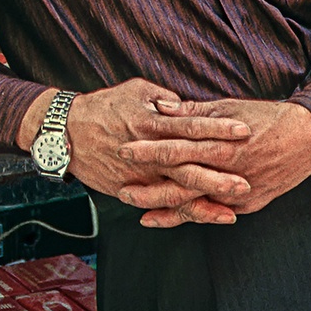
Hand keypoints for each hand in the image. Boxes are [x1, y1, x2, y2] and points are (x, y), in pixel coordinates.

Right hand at [20, 79, 253, 224]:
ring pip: (175, 192)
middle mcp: (146, 152)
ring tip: (231, 211)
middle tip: (246, 182)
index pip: (191, 126)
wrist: (64, 132)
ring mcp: (137, 175)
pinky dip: (178, 214)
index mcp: (151, 123)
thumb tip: (185, 106)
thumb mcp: (134, 91)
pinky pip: (157, 205)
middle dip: (218, 175)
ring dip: (203, 202)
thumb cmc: (102, 106)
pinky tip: (199, 218)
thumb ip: (163, 98)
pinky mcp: (128, 190)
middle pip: (188, 165)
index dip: (218, 129)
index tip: (243, 130)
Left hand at [117, 99, 310, 227]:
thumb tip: (159, 107)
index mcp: (220, 143)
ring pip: (195, 205)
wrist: (308, 139)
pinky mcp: (248, 205)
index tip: (123, 148)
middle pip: (180, 182)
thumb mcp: (228, 107)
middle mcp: (227, 171)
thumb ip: (192, 111)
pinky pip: (213, 213)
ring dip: (165, 208)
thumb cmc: (266, 118)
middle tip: (120, 189)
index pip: (176, 147)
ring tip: (139, 213)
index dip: (148, 150)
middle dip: (149, 187)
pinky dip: (191, 216)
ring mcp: (238, 192)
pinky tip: (170, 219)